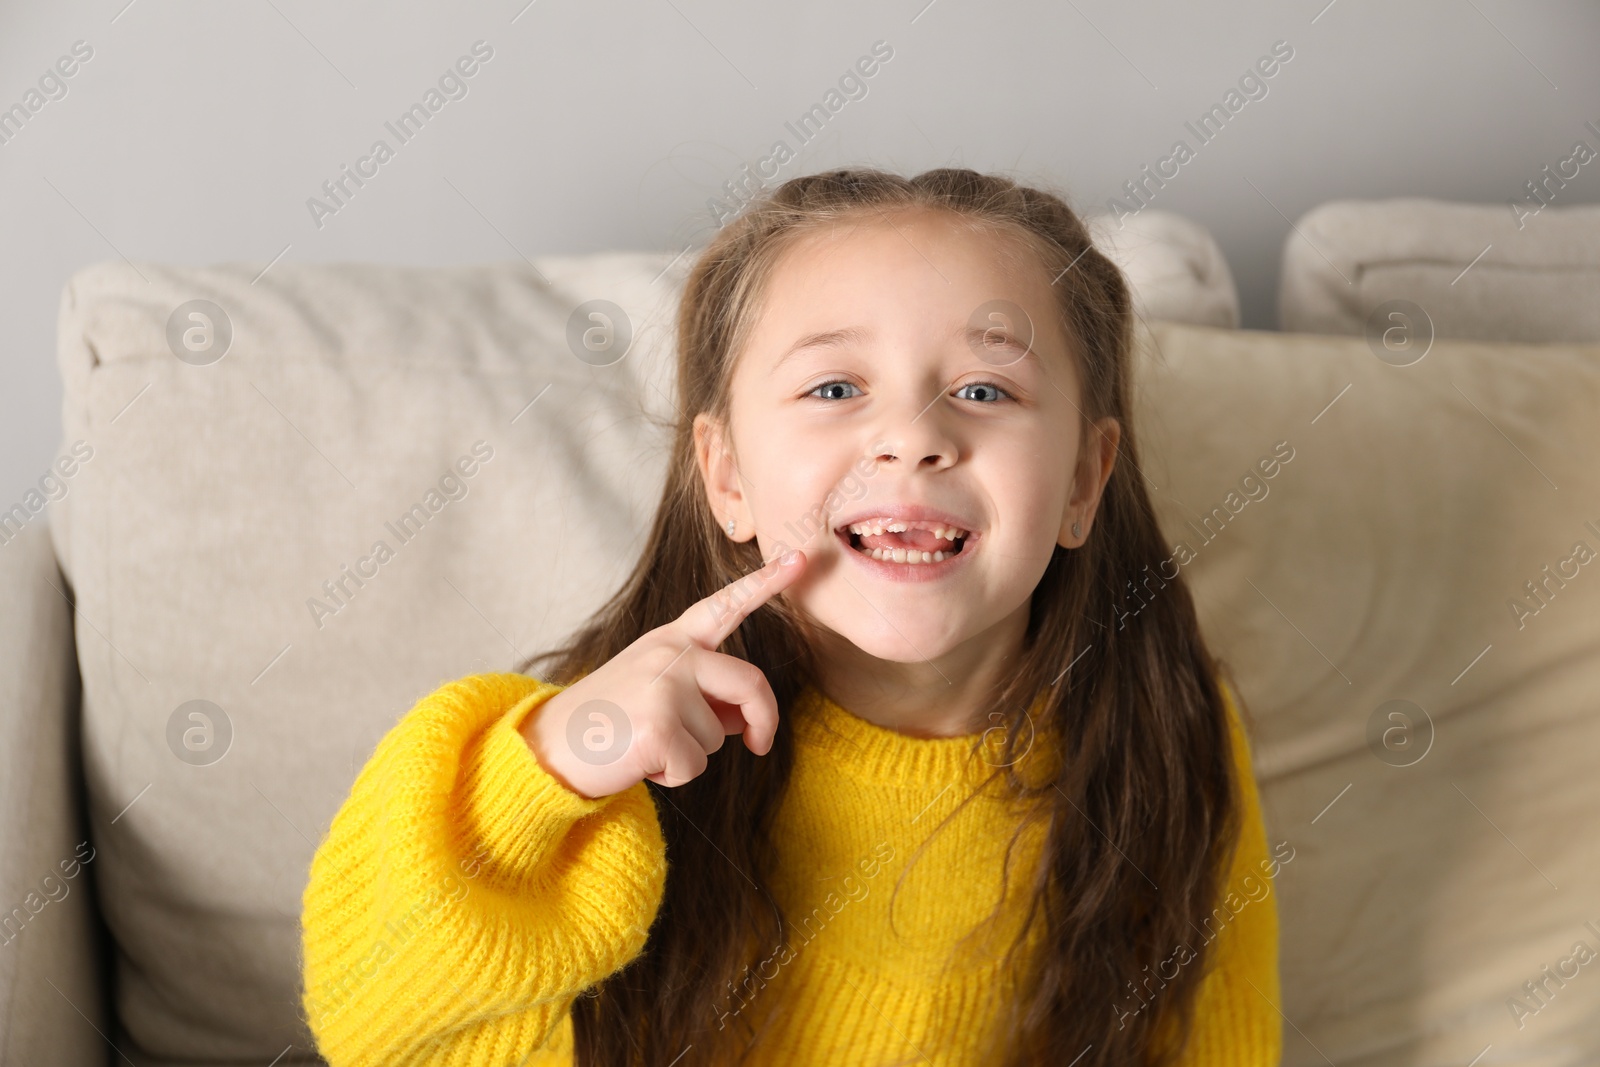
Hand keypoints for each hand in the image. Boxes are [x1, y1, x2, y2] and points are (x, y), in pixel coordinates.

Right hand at [522, 548, 806, 797]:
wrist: (547, 746)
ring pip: (719, 735)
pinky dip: (672, 776)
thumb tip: (748, 722)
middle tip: (759, 745)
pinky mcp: (659, 725)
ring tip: (645, 743)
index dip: (766, 582)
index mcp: (672, 639)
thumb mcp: (657, 692)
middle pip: (750, 683)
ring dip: (691, 753)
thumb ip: (704, 694)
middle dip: (763, 720)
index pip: (726, 605)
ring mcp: (665, 687)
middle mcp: (671, 654)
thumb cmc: (608, 721)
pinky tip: (639, 761)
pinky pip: (695, 765)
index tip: (802, 557)